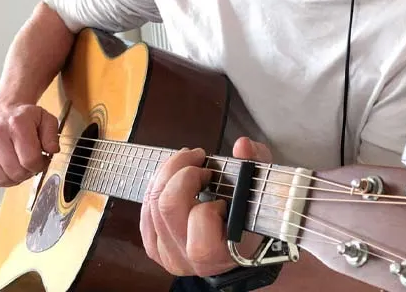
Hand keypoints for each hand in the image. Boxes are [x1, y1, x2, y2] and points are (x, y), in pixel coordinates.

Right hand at [0, 103, 59, 186]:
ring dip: (15, 179)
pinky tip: (8, 167)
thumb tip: (52, 150)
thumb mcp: (46, 119)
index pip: (30, 160)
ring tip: (20, 166)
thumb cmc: (25, 118)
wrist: (3, 111)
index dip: (40, 165)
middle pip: (15, 172)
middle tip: (32, 164)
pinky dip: (1, 179)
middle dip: (28, 172)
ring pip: (1, 179)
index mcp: (16, 123)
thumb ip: (53, 135)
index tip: (42, 159)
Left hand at [140, 136, 271, 276]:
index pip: (201, 225)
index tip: (219, 187)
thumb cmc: (251, 216)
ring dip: (167, 172)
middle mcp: (190, 259)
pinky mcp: (155, 248)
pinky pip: (145, 212)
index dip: (207, 201)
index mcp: (221, 252)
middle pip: (168, 207)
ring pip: (153, 205)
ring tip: (187, 161)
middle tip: (198, 160)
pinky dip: (156, 186)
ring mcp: (169, 255)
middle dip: (182, 172)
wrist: (241, 246)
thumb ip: (255, 163)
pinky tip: (171, 177)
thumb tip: (243, 146)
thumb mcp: (260, 187)